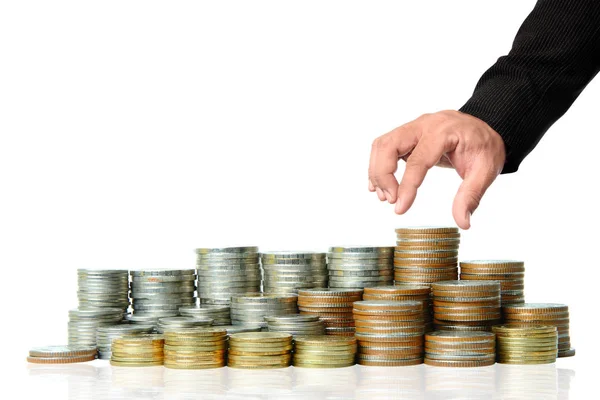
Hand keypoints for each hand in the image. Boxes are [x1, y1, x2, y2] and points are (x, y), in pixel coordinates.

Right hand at [368, 110, 505, 228]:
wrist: (486, 127)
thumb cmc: (484, 146)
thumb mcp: (486, 171)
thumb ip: (471, 196)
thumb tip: (463, 222)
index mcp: (443, 132)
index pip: (417, 160)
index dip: (406, 186)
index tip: (399, 208)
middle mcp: (424, 125)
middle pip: (389, 145)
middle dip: (383, 175)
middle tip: (389, 200)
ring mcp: (413, 127)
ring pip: (382, 145)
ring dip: (377, 171)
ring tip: (384, 196)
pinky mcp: (407, 134)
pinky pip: (384, 146)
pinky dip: (377, 165)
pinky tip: (380, 185)